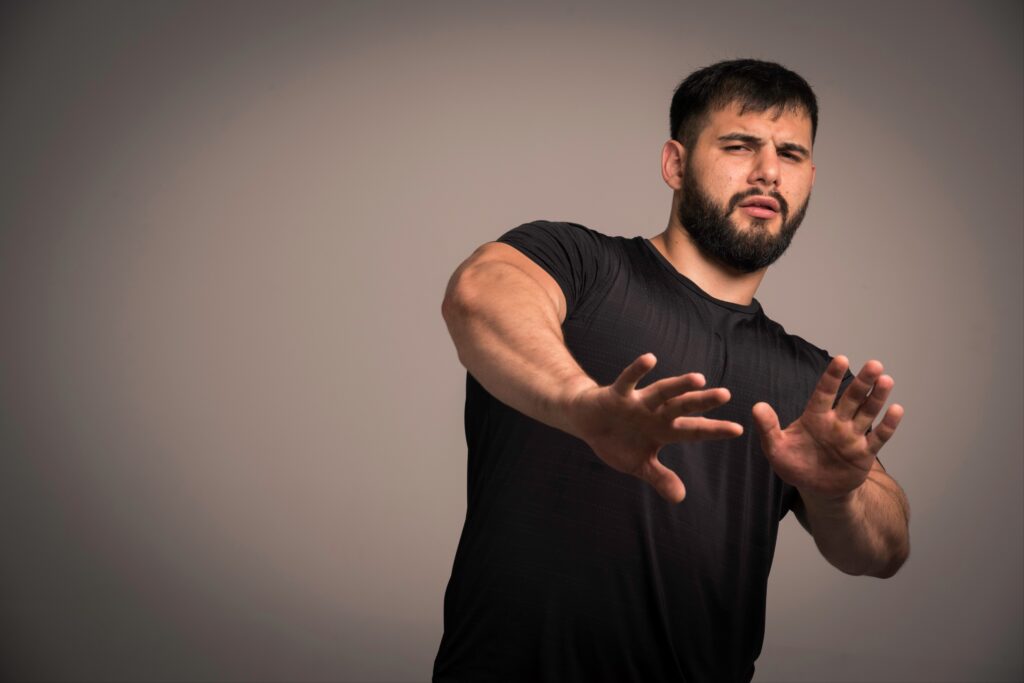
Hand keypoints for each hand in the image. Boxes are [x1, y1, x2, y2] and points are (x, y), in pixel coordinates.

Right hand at [567, 352, 743, 503]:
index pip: (693, 430)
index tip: (738, 430)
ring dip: (678, 385)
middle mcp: (655, 413)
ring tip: (699, 379)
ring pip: (662, 392)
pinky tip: (650, 360)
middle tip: (725, 394)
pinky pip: (627, 381)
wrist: (585, 421)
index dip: (714, 430)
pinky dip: (637, 371)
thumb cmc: (616, 440)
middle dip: (703, 402)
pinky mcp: (616, 395)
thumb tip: (680, 498)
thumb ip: (659, 477)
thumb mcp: (638, 464)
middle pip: (683, 407)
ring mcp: (637, 402)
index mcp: (663, 430)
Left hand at [751, 355, 903, 500]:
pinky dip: (887, 425)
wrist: (815, 489)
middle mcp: (836, 422)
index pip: (824, 393)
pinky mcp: (864, 453)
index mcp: (814, 417)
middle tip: (874, 364)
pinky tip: (896, 409)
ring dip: (876, 398)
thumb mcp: (775, 448)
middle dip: (862, 382)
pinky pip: (878, 438)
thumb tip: (757, 407)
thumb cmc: (794, 465)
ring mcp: (852, 436)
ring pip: (866, 413)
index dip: (832, 377)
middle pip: (851, 398)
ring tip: (886, 380)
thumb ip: (767, 428)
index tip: (841, 359)